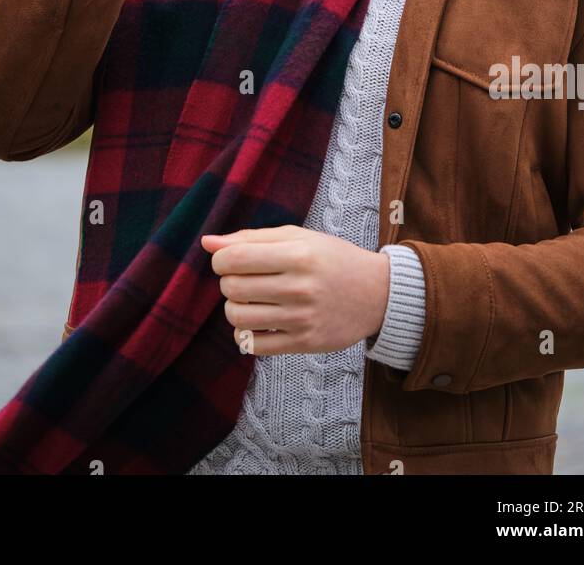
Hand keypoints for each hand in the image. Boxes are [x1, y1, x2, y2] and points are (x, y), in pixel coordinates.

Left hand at [200, 224, 389, 355]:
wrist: (376, 294)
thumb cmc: (331, 259)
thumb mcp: (298, 237)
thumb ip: (251, 238)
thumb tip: (207, 242)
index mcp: (298, 254)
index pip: (234, 258)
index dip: (221, 259)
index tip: (230, 260)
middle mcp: (299, 287)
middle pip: (232, 288)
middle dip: (229, 282)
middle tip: (245, 279)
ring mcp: (302, 318)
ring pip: (238, 318)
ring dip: (235, 308)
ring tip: (251, 300)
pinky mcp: (304, 343)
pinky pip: (253, 345)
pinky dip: (246, 334)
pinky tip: (258, 322)